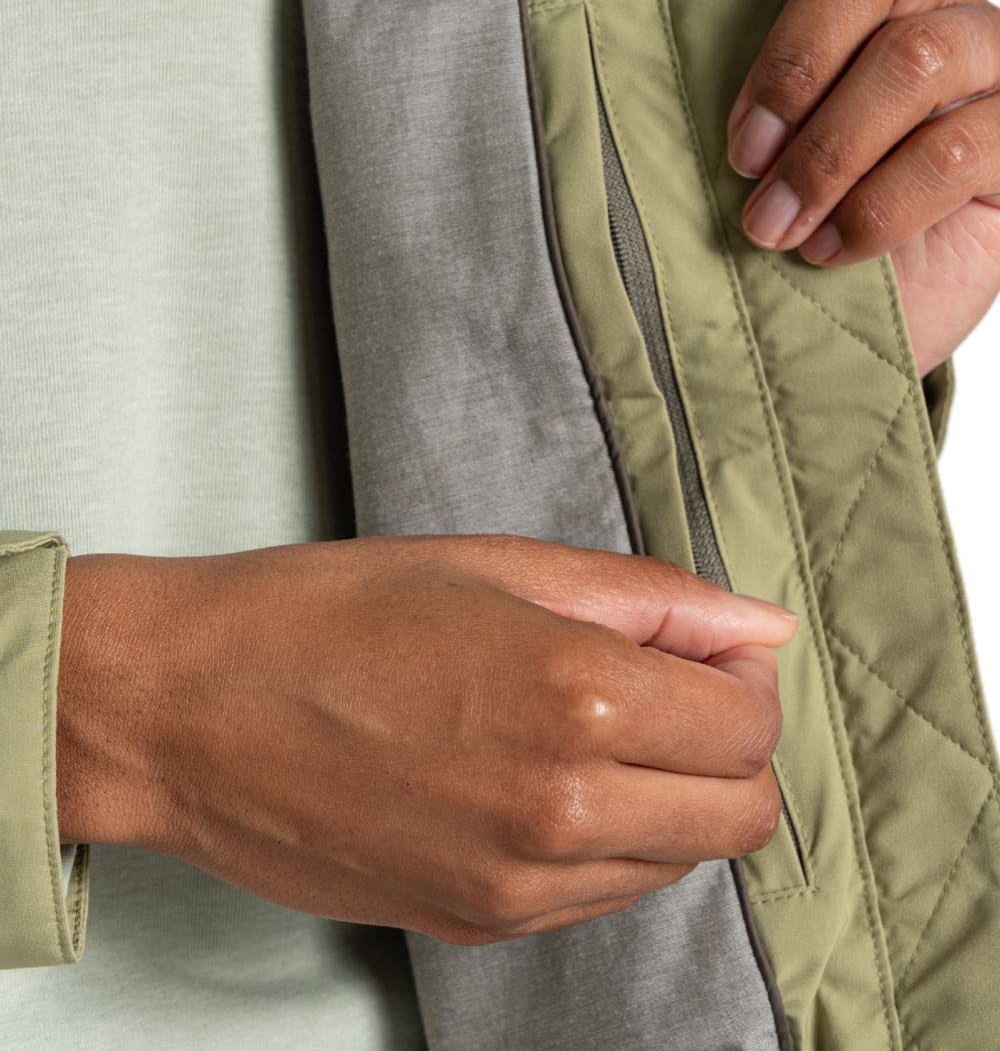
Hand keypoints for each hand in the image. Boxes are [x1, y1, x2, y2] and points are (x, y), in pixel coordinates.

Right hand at [56, 536, 794, 944]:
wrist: (187, 707)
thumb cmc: (327, 615)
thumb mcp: (499, 567)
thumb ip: (650, 598)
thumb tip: (759, 625)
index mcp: (577, 701)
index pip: (750, 726)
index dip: (740, 676)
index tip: (699, 648)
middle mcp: (562, 813)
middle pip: (740, 813)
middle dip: (726, 744)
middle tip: (663, 684)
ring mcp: (519, 886)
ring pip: (679, 861)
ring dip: (669, 794)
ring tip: (584, 724)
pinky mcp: (478, 924)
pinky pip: (602, 895)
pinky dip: (607, 840)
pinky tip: (540, 775)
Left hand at [732, 0, 999, 375]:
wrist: (814, 319)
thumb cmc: (773, 202)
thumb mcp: (738, 104)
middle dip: (791, 61)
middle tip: (742, 153)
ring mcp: (986, 68)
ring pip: (915, 58)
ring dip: (824, 154)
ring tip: (771, 225)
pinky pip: (954, 150)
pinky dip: (873, 207)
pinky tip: (828, 248)